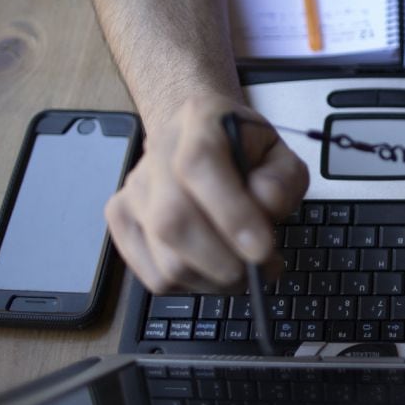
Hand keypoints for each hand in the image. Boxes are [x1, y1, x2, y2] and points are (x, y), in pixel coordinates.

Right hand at [105, 93, 308, 293]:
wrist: (198, 138)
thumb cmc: (243, 149)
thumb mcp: (279, 153)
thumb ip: (283, 178)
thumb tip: (265, 208)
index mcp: (200, 120)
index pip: (200, 166)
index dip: (232, 213)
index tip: (262, 249)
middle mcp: (158, 152)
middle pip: (173, 221)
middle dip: (226, 264)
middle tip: (263, 268)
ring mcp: (134, 188)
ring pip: (165, 260)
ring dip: (215, 279)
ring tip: (242, 267)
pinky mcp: (121, 221)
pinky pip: (155, 276)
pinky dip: (192, 284)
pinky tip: (212, 267)